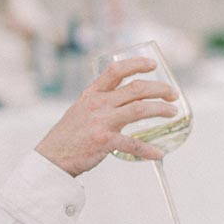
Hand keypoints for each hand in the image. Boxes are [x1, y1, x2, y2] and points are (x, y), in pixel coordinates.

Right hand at [35, 57, 178, 175]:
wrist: (51, 158)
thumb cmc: (69, 135)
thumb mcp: (81, 109)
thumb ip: (101, 101)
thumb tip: (125, 98)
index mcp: (92, 94)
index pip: (116, 70)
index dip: (136, 64)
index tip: (152, 64)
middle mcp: (98, 104)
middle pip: (136, 89)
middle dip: (159, 89)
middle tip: (173, 94)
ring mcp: (101, 122)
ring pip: (139, 109)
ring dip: (160, 110)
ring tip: (173, 112)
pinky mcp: (104, 141)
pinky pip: (133, 144)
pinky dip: (148, 149)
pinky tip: (158, 153)